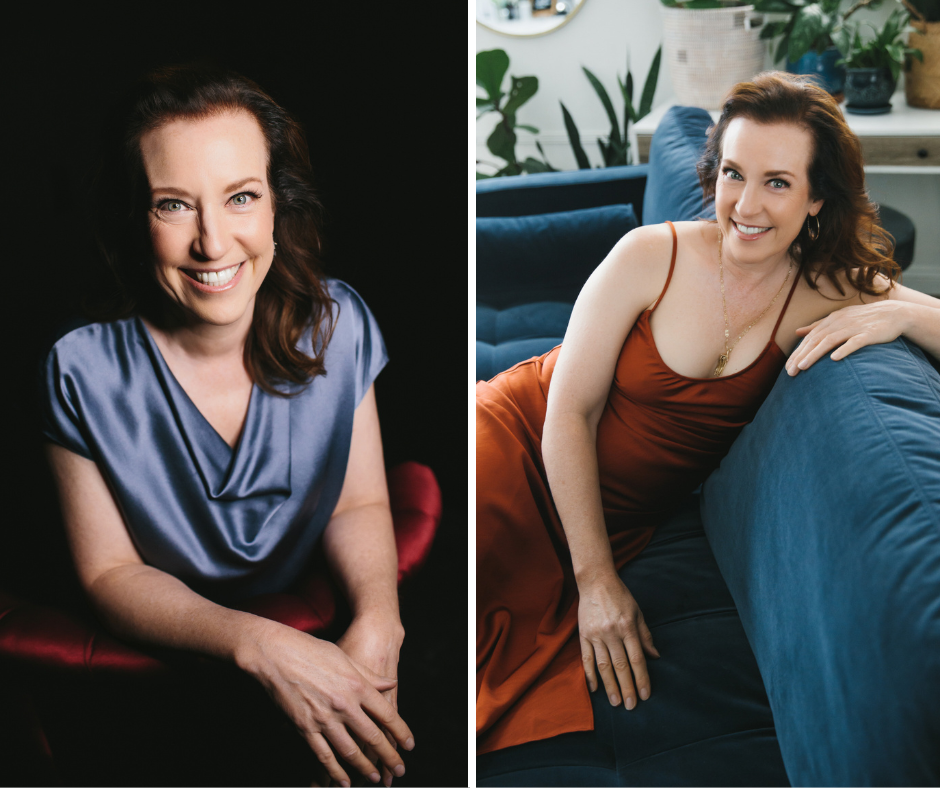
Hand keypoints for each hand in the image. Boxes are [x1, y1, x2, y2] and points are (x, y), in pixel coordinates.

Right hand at [241, 620, 413, 787]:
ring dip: (364, 767)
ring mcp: (324, 718)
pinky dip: (335, 771)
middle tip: (400, 769)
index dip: (401, 732)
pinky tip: (344, 780)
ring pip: (349, 750)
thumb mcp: (346, 658)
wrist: (277, 654)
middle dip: (388, 756)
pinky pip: (323, 755)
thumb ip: (370, 676)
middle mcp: (344, 704)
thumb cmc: (312, 651)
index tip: (409, 745)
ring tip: (375, 778)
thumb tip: (391, 684)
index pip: (386, 714)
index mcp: (357, 685)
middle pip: (372, 736)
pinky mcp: (304, 727)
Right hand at [577, 573, 659, 709]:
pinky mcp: (583, 634)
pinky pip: (586, 658)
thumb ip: (645, 636)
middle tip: (631, 706)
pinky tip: (595, 688)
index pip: (637, 659)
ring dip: (610, 686)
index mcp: (628, 627)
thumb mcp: (637, 613)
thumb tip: (655, 657)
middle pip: (621, 666)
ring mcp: (596, 634)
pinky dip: (590, 674)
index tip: (645, 695)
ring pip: (603, 665)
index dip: (641, 679)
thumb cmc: (620, 596)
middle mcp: (612, 632)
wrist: (595, 581)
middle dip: (627, 687)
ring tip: (615, 702)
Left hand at [787, 300, 911, 375]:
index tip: (787, 368)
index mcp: (831, 320)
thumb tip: (797, 332)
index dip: (797, 353)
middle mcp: (839, 323)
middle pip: (815, 340)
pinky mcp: (869, 334)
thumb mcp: (838, 318)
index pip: (809, 338)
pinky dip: (844, 349)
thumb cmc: (863, 319)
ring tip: (803, 367)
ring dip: (815, 354)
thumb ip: (818, 325)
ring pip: (830, 341)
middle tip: (790, 372)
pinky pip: (855, 342)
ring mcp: (854, 327)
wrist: (893, 313)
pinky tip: (834, 359)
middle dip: (801, 356)